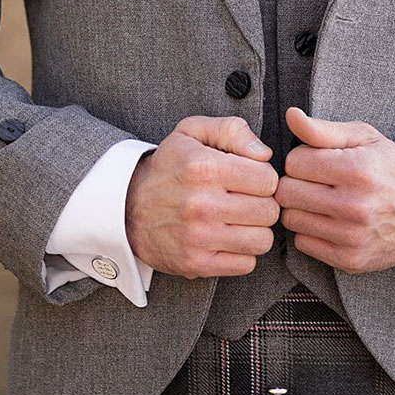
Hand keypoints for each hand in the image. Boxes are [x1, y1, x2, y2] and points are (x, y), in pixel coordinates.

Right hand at [125, 115, 279, 278]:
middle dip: (262, 203)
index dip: (263, 178)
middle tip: (244, 200)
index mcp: (204, 168)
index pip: (268, 179)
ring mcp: (199, 237)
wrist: (126, 207)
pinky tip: (227, 238)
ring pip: (262, 240)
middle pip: (269, 211)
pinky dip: (242, 253)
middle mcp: (202, 204)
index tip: (249, 179)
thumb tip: (265, 154)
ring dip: (255, 230)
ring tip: (238, 220)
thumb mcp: (192, 132)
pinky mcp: (197, 263)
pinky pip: (246, 264)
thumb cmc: (168, 167)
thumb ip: (233, 130)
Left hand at [277, 106, 394, 272]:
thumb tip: (292, 116)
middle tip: (316, 181)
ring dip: (301, 208)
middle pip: (287, 192)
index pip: (294, 162)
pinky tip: (329, 220)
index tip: (316, 161)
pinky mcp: (350, 259)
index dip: (302, 158)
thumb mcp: (363, 137)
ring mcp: (352, 236)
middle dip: (296, 182)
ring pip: (291, 219)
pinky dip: (310, 231)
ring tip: (322, 200)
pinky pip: (303, 243)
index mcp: (357, 170)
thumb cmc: (392, 168)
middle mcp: (355, 206)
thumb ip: (323, 129)